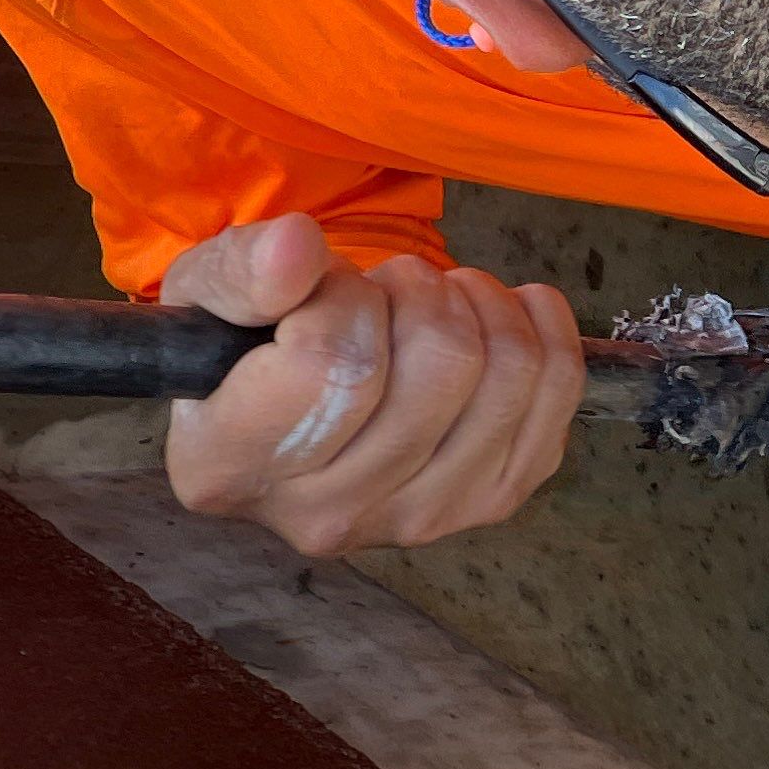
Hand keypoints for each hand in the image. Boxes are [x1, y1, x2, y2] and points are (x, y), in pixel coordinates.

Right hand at [158, 214, 582, 554]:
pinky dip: (537, 325)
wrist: (300, 406)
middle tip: (391, 287)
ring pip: (507, 375)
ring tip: (434, 300)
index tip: (327, 287)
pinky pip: (558, 390)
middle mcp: (325, 518)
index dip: (347, 296)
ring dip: (478, 303)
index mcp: (232, 468)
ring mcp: (419, 520)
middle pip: (442, 367)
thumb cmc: (248, 343)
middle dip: (423, 290)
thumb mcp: (211, 289)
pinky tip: (490, 314)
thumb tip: (298, 248)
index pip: (336, 365)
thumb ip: (242, 267)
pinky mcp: (492, 502)